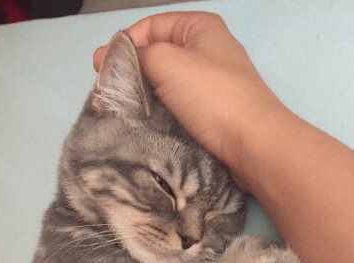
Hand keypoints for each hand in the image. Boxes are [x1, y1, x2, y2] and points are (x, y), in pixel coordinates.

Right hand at [93, 11, 284, 189]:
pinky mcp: (211, 113)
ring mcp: (211, 84)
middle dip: (133, 72)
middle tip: (110, 92)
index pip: (151, 26)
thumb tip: (112, 58)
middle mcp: (206, 51)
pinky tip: (147, 125)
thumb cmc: (213, 97)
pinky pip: (177, 108)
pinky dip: (160, 114)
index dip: (124, 44)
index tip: (101, 68)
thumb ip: (137, 55)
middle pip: (158, 56)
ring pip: (166, 85)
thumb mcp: (168, 62)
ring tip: (125, 111)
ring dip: (145, 96)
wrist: (252, 144)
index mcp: (199, 27)